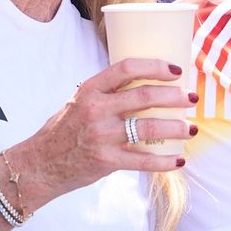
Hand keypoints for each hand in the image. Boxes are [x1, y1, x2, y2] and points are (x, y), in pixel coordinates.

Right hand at [11, 58, 197, 210]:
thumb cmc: (64, 130)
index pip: (126, 68)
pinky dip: (164, 162)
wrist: (40, 164)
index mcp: (90, 90)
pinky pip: (143, 160)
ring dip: (177, 127)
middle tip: (191, 98)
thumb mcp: (79, 102)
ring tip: (191, 128)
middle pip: (145, 97)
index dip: (155, 66)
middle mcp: (96, 109)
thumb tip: (147, 84)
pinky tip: (178, 160)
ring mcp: (101, 136)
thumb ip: (106, 93)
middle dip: (175, 96)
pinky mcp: (106, 161)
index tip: (176, 70)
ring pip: (149, 127)